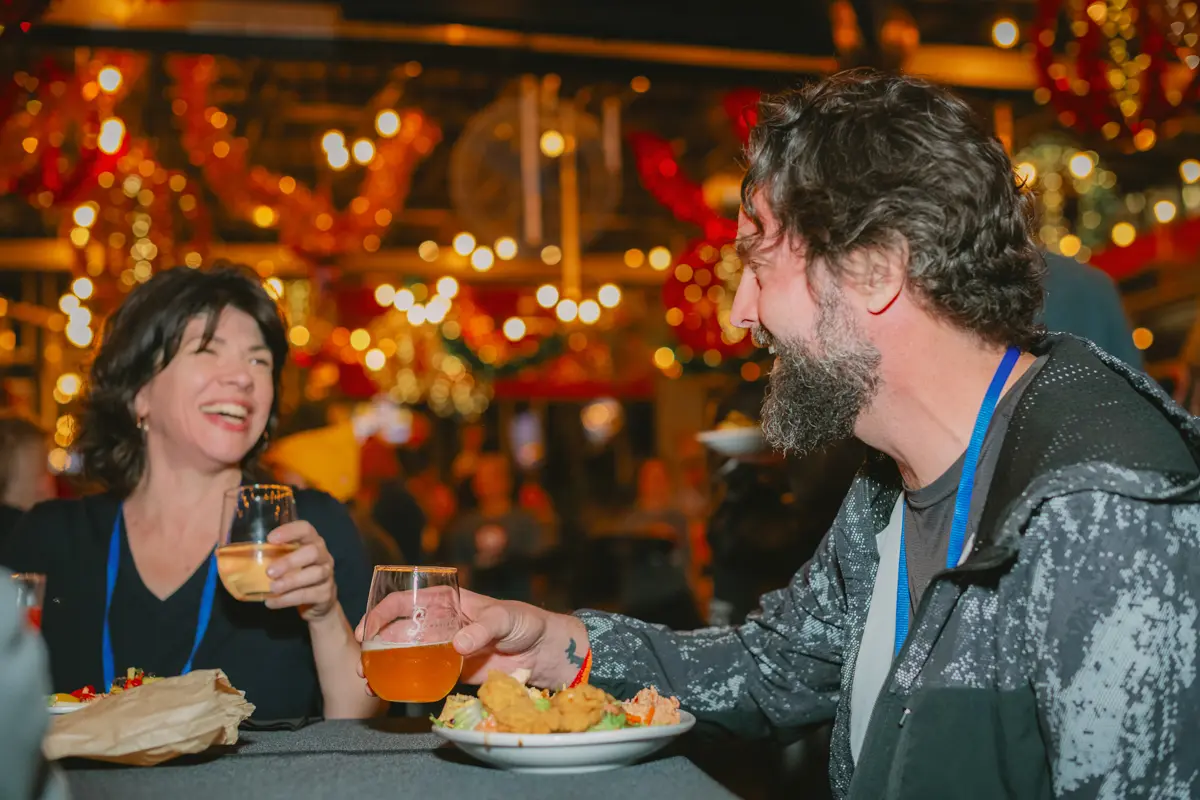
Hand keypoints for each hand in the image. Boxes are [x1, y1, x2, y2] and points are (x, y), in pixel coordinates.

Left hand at [264, 520, 337, 621]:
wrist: (319, 602)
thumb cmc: (297, 575)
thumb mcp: (288, 563)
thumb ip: (272, 557)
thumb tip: (233, 559)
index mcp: (312, 542)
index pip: (306, 529)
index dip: (290, 531)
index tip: (271, 538)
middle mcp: (324, 555)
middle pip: (313, 552)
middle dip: (290, 561)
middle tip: (269, 572)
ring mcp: (328, 575)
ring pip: (314, 574)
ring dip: (290, 581)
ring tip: (272, 588)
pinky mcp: (326, 594)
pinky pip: (308, 594)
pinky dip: (288, 599)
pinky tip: (272, 602)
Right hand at [353, 589, 585, 692]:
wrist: (545, 653)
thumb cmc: (526, 622)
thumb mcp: (506, 617)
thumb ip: (484, 628)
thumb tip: (457, 644)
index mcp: (448, 602)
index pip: (406, 601)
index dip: (382, 613)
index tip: (366, 631)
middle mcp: (441, 623)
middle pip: (398, 629)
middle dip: (374, 643)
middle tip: (361, 663)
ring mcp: (444, 648)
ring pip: (405, 653)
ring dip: (383, 665)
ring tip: (367, 680)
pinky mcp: (453, 672)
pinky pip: (423, 676)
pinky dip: (404, 683)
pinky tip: (388, 692)